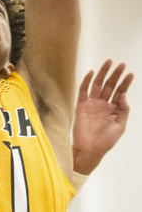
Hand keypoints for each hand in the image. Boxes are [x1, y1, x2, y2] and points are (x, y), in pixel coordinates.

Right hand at [72, 60, 133, 174]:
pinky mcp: (81, 105)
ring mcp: (92, 104)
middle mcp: (102, 104)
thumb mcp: (120, 126)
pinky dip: (87, 81)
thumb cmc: (105, 141)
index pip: (120, 92)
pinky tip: (92, 73)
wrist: (90, 149)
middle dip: (116, 75)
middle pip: (110, 85)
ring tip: (109, 62)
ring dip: (103, 73)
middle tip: (122, 64)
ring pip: (98, 84)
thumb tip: (124, 95)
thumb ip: (124, 110)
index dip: (125, 83)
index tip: (130, 73)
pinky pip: (83, 90)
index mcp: (112, 109)